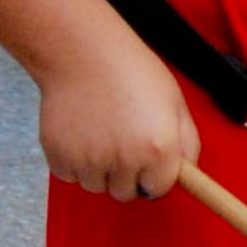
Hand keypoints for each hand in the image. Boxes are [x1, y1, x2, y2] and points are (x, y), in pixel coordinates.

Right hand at [38, 34, 195, 198]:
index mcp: (159, 149)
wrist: (83, 53)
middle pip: (127, 194)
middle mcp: (124, 160)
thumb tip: (188, 173)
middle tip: (124, 145)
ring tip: (102, 135)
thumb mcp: (175, 103)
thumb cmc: (133, 72)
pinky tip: (81, 135)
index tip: (151, 163)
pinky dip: (74, 163)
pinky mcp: (59, 156)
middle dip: (129, 176)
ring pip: (97, 187)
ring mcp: (88, 160)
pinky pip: (69, 176)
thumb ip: (187, 142)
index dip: (156, 175)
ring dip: (100, 170)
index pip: (159, 189)